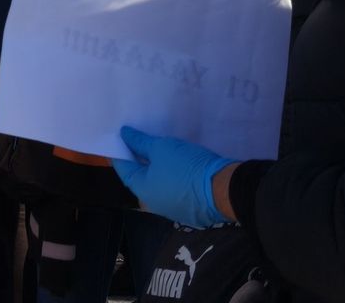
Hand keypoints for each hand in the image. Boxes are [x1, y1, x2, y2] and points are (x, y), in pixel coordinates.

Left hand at [111, 126, 235, 227]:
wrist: (224, 189)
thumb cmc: (186, 167)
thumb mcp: (162, 148)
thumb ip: (140, 142)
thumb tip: (124, 134)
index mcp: (142, 191)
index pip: (124, 170)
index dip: (121, 153)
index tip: (120, 139)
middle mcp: (154, 204)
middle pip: (141, 178)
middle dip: (139, 160)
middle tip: (140, 141)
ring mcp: (172, 209)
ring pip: (158, 185)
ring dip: (157, 169)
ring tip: (159, 151)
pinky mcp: (189, 209)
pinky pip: (174, 191)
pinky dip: (171, 179)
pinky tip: (177, 166)